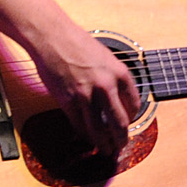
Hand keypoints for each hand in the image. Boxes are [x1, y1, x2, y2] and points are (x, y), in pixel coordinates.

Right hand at [23, 18, 141, 158]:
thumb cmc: (77, 42)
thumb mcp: (105, 56)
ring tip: (105, 150)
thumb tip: (117, 98)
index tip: (128, 123)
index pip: (134, 105)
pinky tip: (87, 138)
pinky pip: (79, 124)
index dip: (132, 118)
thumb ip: (113, 77)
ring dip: (103, 143)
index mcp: (119, 73)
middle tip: (121, 145)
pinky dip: (84, 134)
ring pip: (99, 129)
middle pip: (119, 123)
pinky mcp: (67, 100)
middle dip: (121, 139)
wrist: (52, 36)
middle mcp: (106, 85)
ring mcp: (86, 94)